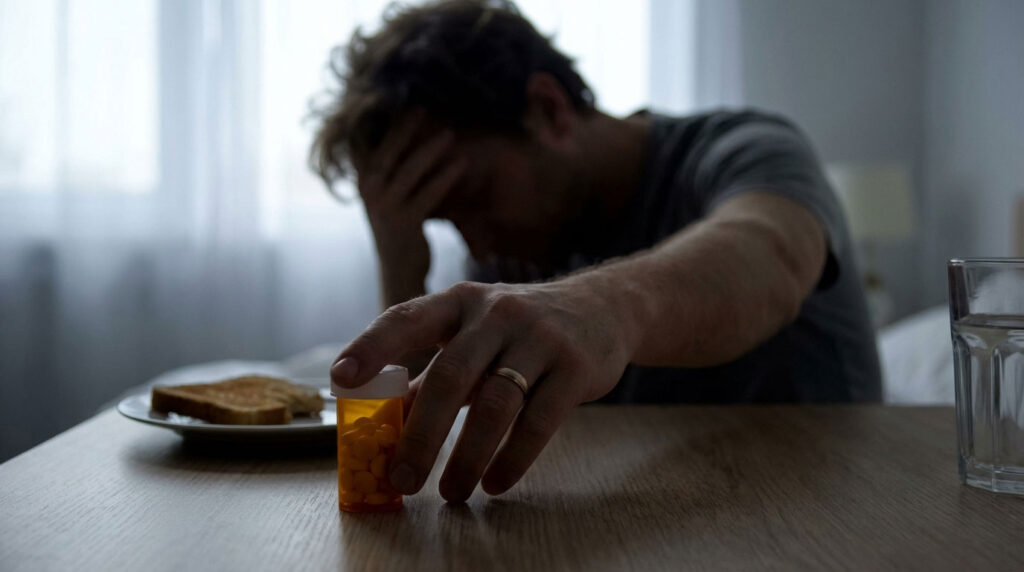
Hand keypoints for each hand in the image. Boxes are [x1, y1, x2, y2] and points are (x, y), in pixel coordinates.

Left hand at [330, 276, 638, 502]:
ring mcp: (539, 338)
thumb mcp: (474, 336)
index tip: (341, 380)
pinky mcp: (575, 367)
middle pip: (450, 375)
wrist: (603, 308)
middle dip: (421, 434)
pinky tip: (496, 483)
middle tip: (403, 479)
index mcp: (460, 303)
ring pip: (495, 403)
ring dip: (467, 456)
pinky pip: (539, 421)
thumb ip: (433, 373)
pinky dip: (513, 459)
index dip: (372, 347)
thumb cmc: (520, 330)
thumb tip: (388, 423)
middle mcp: (497, 313)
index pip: (406, 319)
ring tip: (451, 492)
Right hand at [356, 109, 466, 289]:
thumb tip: (408, 134)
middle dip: (405, 128)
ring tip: (450, 133)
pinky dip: (445, 177)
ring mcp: (383, 207)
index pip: (371, 144)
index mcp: (363, 181)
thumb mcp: (390, 195)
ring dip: (430, 149)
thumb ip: (393, 170)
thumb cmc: (400, 227)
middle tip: (424, 107)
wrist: (400, 271)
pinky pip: (427, 193)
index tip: (404, 100)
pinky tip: (461, 163)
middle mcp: (368, 192)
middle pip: (387, 152)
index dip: (387, 123)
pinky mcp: (403, 222)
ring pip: (408, 170)